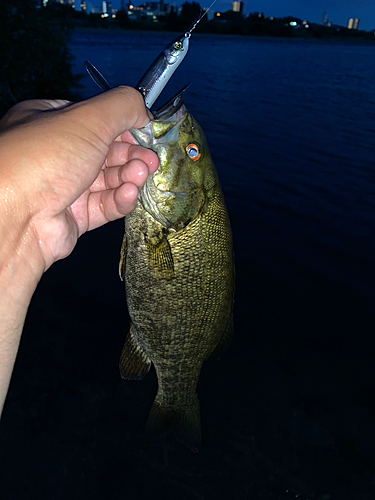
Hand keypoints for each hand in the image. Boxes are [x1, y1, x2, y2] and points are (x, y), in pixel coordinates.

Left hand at [0, 87, 158, 272]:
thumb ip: (123, 106)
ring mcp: (64, 188)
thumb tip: (145, 111)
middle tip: (150, 159)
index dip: (124, 125)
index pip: (95, 120)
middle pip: (106, 152)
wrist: (17, 217)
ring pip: (108, 180)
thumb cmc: (45, 158)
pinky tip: (128, 194)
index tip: (147, 131)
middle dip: (132, 154)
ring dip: (129, 176)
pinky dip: (120, 199)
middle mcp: (55, 155)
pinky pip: (104, 206)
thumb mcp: (88, 118)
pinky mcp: (73, 218)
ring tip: (141, 175)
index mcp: (50, 123)